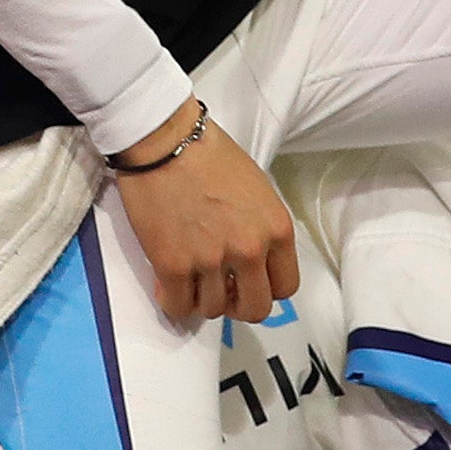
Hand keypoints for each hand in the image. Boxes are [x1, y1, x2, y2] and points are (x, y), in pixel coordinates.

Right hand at [109, 103, 301, 323]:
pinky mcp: (174, 266)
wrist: (164, 139)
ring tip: (190, 276)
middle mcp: (250, 250)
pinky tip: (169, 283)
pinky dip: (173, 300)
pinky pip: (178, 307)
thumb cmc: (209, 154)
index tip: (248, 282)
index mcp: (277, 229)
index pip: (286, 287)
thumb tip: (253, 262)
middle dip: (236, 304)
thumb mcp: (257, 189)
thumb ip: (261, 229)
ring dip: (201, 298)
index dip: (265, 288)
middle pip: (255, 308)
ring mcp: (212, 260)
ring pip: (212, 310)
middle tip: (220, 289)